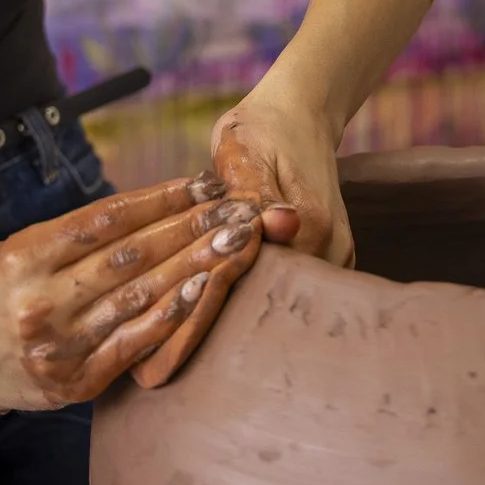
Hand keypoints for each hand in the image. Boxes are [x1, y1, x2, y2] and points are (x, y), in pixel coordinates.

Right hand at [0, 174, 262, 412]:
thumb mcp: (16, 250)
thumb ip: (76, 236)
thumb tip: (158, 206)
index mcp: (22, 256)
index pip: (107, 218)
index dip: (163, 196)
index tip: (206, 180)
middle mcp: (37, 300)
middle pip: (131, 255)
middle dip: (192, 226)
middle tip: (240, 208)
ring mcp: (55, 347)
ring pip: (137, 296)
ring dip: (194, 265)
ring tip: (235, 242)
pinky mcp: (70, 385)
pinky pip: (131, 345)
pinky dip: (170, 316)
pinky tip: (204, 291)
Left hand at [128, 90, 349, 388]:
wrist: (305, 110)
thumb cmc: (264, 127)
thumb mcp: (246, 150)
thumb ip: (252, 193)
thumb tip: (272, 224)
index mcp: (308, 223)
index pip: (251, 283)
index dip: (201, 315)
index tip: (156, 347)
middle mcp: (330, 250)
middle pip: (266, 309)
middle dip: (208, 337)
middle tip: (150, 374)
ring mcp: (334, 259)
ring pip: (276, 308)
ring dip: (226, 331)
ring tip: (167, 365)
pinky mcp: (327, 261)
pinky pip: (283, 296)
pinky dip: (243, 310)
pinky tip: (203, 332)